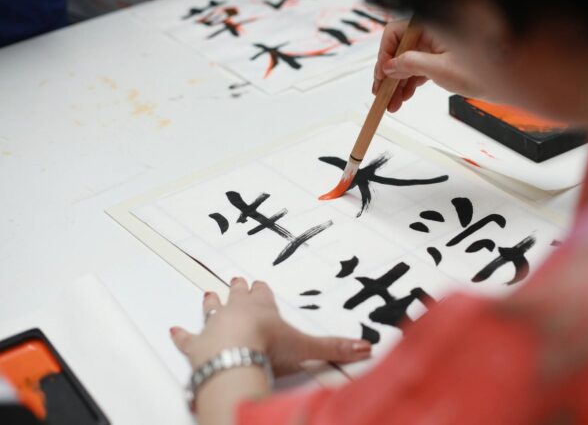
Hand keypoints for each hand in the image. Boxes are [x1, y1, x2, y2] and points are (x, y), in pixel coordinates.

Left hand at [170, 278, 371, 423]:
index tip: (259, 282)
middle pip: (236, 295)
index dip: (261, 290)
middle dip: (237, 289)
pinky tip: (173, 330)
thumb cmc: (267, 346)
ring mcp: (214, 326)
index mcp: (261, 307)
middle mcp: (236, 311)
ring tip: (208, 293)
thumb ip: (335, 348)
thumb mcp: (306, 347)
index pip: (262, 294)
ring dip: (210, 303)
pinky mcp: (196, 345)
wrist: (235, 356)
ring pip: (211, 308)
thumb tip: (365, 348)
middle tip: (236, 280)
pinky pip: (186, 338)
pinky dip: (180, 335)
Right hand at [373, 20, 480, 111]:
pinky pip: (416, 70)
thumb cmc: (481, 70)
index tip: (381, 74)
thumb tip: (389, 66)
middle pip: (398, 50)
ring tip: (391, 103)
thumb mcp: (440, 69)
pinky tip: (403, 97)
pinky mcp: (437, 60)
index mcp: (430, 27)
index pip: (395, 33)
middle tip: (381, 93)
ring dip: (397, 83)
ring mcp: (433, 48)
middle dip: (388, 74)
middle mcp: (429, 35)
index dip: (385, 54)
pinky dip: (409, 84)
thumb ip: (411, 64)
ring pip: (405, 63)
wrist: (502, 82)